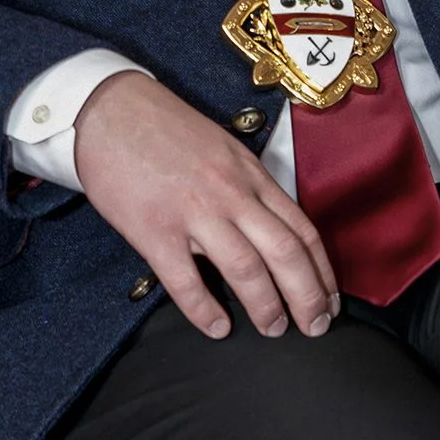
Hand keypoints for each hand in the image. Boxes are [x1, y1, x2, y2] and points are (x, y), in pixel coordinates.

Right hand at [74, 71, 338, 341]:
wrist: (108, 109)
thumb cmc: (164, 129)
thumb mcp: (223, 149)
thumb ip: (248, 187)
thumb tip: (270, 228)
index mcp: (250, 175)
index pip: (302, 229)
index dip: (322, 271)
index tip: (330, 299)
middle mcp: (231, 194)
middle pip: (285, 253)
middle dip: (307, 296)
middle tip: (315, 327)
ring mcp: (193, 212)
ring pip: (246, 268)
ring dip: (266, 306)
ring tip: (273, 330)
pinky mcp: (153, 229)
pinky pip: (186, 280)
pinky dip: (205, 310)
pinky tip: (218, 327)